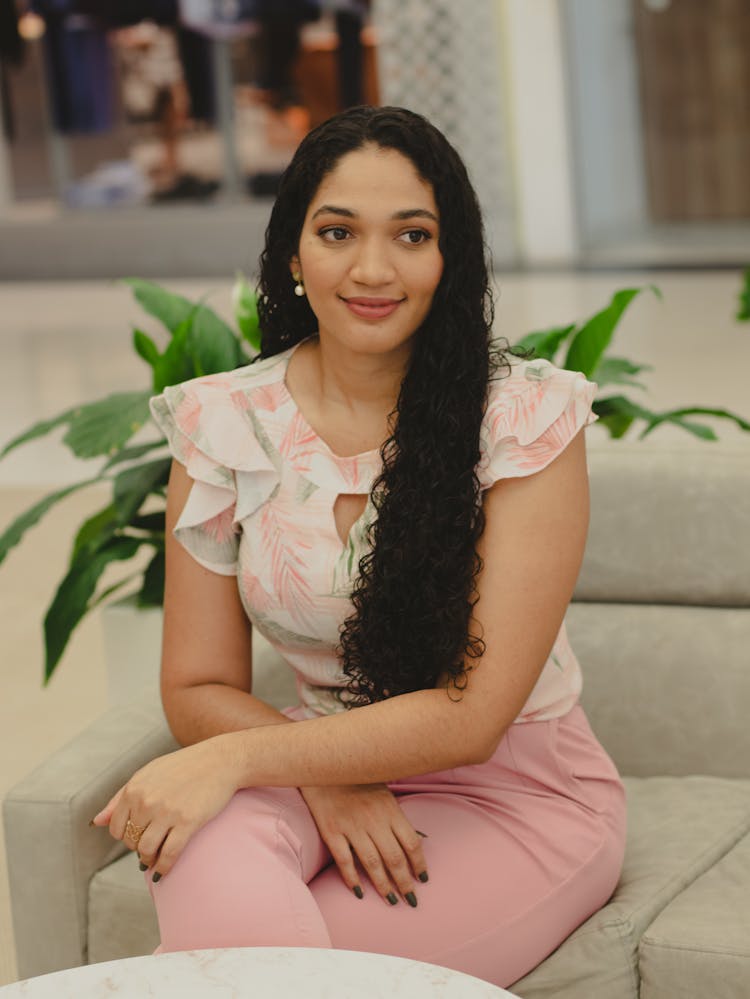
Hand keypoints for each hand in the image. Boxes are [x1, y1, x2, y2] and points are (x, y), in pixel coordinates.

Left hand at [91, 737, 237, 879]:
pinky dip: (163, 868)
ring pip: (146, 851)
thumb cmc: (183, 766)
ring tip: (155, 859)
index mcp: (134, 789)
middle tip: (149, 848)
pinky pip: (169, 854)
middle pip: (132, 841)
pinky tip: (163, 871)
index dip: (125, 838)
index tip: (137, 837)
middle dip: (138, 848)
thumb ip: (120, 798)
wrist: (219, 760)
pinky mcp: (188, 822)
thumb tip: (97, 822)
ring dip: (149, 860)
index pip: (117, 828)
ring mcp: (167, 812)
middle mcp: (147, 801)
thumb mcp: (148, 774)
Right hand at [300, 784, 428, 906]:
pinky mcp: (331, 831)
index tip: (423, 879)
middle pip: (394, 858)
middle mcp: (373, 819)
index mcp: (390, 809)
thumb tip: (417, 841)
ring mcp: (351, 826)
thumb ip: (397, 816)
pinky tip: (359, 892)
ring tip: (391, 901)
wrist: (325, 766)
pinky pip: (344, 860)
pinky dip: (352, 879)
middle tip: (411, 900)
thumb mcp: (384, 793)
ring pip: (371, 863)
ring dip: (383, 886)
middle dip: (405, 882)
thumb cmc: (358, 780)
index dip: (419, 864)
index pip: (411, 843)